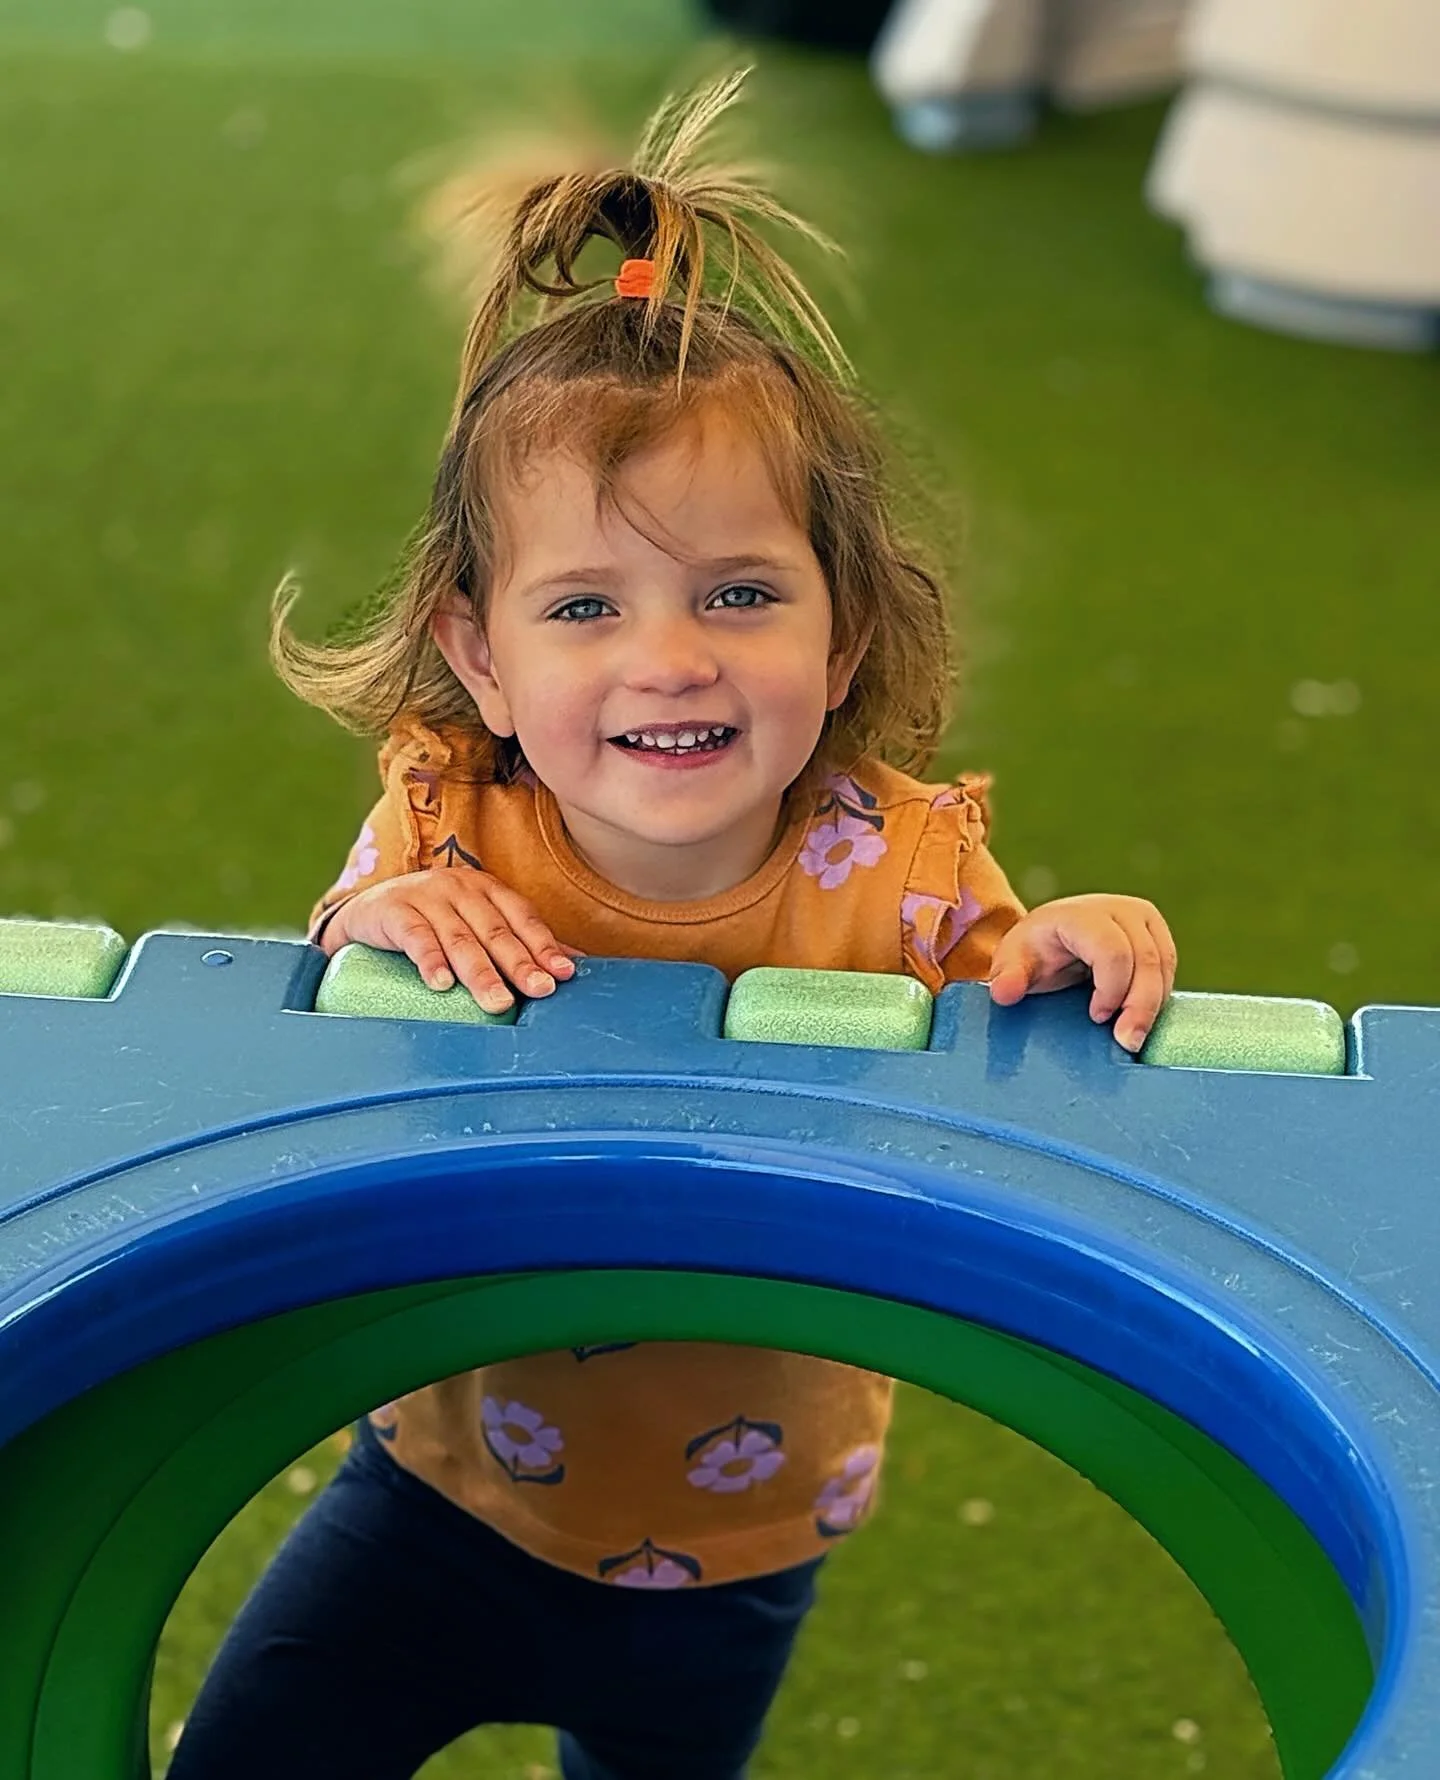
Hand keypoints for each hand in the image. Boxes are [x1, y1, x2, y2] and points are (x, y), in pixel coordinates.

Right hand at [322, 868, 582, 1013]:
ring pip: (459, 938)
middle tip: (539, 990)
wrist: (368, 908)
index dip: (544, 945)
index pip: (522, 917)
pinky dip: (429, 960)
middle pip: (495, 931)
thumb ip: (519, 941)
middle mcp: (461, 888)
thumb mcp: (476, 922)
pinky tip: (441, 983)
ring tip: (498, 1002)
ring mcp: (426, 897)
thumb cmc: (434, 920)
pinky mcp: (394, 911)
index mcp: (487, 889)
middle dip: (519, 964)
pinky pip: (415, 937)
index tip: (563, 973)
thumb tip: (572, 965)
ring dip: (480, 972)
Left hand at [986, 894, 1176, 1053]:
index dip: (1111, 989)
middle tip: (1128, 1042)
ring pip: (1163, 964)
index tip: (1096, 1017)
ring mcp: (1141, 918)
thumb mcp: (1013, 963)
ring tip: (1135, 1036)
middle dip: (1140, 1006)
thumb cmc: (1033, 953)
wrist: (1051, 937)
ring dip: (1154, 1004)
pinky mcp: (1156, 932)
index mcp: (1079, 915)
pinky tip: (1142, 1016)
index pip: (1111, 950)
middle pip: (1145, 959)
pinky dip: (1160, 995)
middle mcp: (1116, 909)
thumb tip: (1004, 993)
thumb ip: (1008, 977)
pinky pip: (1169, 967)